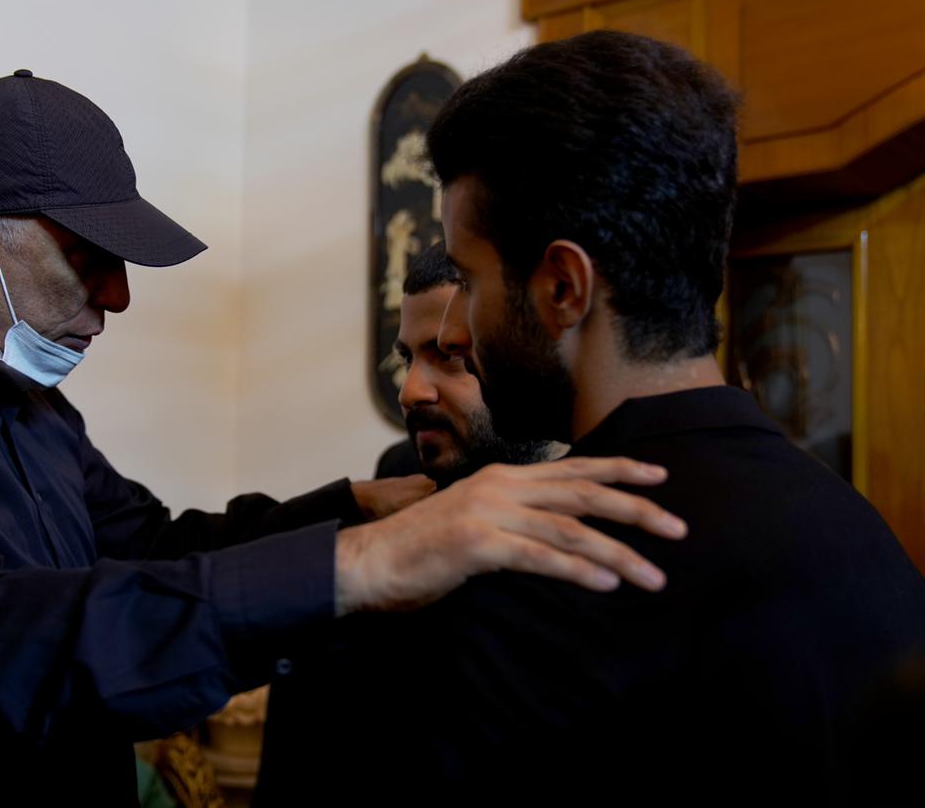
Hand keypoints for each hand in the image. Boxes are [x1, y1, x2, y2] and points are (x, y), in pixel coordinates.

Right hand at [334, 457, 686, 615]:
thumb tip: (556, 534)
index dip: (619, 470)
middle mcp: (501, 487)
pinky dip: (577, 570)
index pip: (574, 469)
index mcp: (503, 478)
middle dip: (637, 510)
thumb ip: (515, 521)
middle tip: (680, 528)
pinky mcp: (477, 544)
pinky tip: (606, 583)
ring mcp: (488, 513)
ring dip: (619, 553)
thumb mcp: (476, 524)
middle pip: (583, 493)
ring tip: (654, 576)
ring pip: (570, 528)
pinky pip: (539, 557)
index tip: (661, 477)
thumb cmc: (423, 550)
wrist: (370, 562)